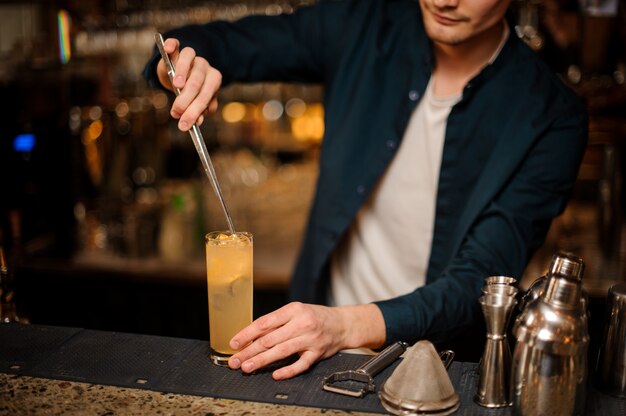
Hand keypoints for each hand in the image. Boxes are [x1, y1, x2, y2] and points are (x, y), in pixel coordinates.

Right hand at [156, 37, 222, 130]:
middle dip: (187, 99)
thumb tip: (197, 122)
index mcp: (213, 81)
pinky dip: (171, 45)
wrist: (178, 77)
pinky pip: (176, 44)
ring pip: (190, 60)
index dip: (195, 111)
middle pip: (197, 81)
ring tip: (176, 86)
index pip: (206, 95)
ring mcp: (192, 56)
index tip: (185, 124)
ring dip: (183, 73)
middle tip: (176, 113)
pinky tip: (167, 49)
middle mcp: (205, 67)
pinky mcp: (178, 49)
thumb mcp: (196, 103)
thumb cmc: (190, 93)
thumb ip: (199, 111)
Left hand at [227, 302, 385, 379]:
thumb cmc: (315, 317)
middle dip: (249, 351)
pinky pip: (301, 364)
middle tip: (235, 361)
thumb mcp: (296, 312)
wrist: (342, 323)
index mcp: (293, 310)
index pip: (265, 322)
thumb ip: (276, 322)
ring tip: (247, 367)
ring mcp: (310, 338)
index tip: (234, 343)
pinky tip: (275, 374)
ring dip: (262, 361)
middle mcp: (302, 323)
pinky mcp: (318, 352)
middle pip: (270, 339)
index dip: (247, 334)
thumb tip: (250, 336)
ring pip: (282, 351)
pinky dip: (288, 370)